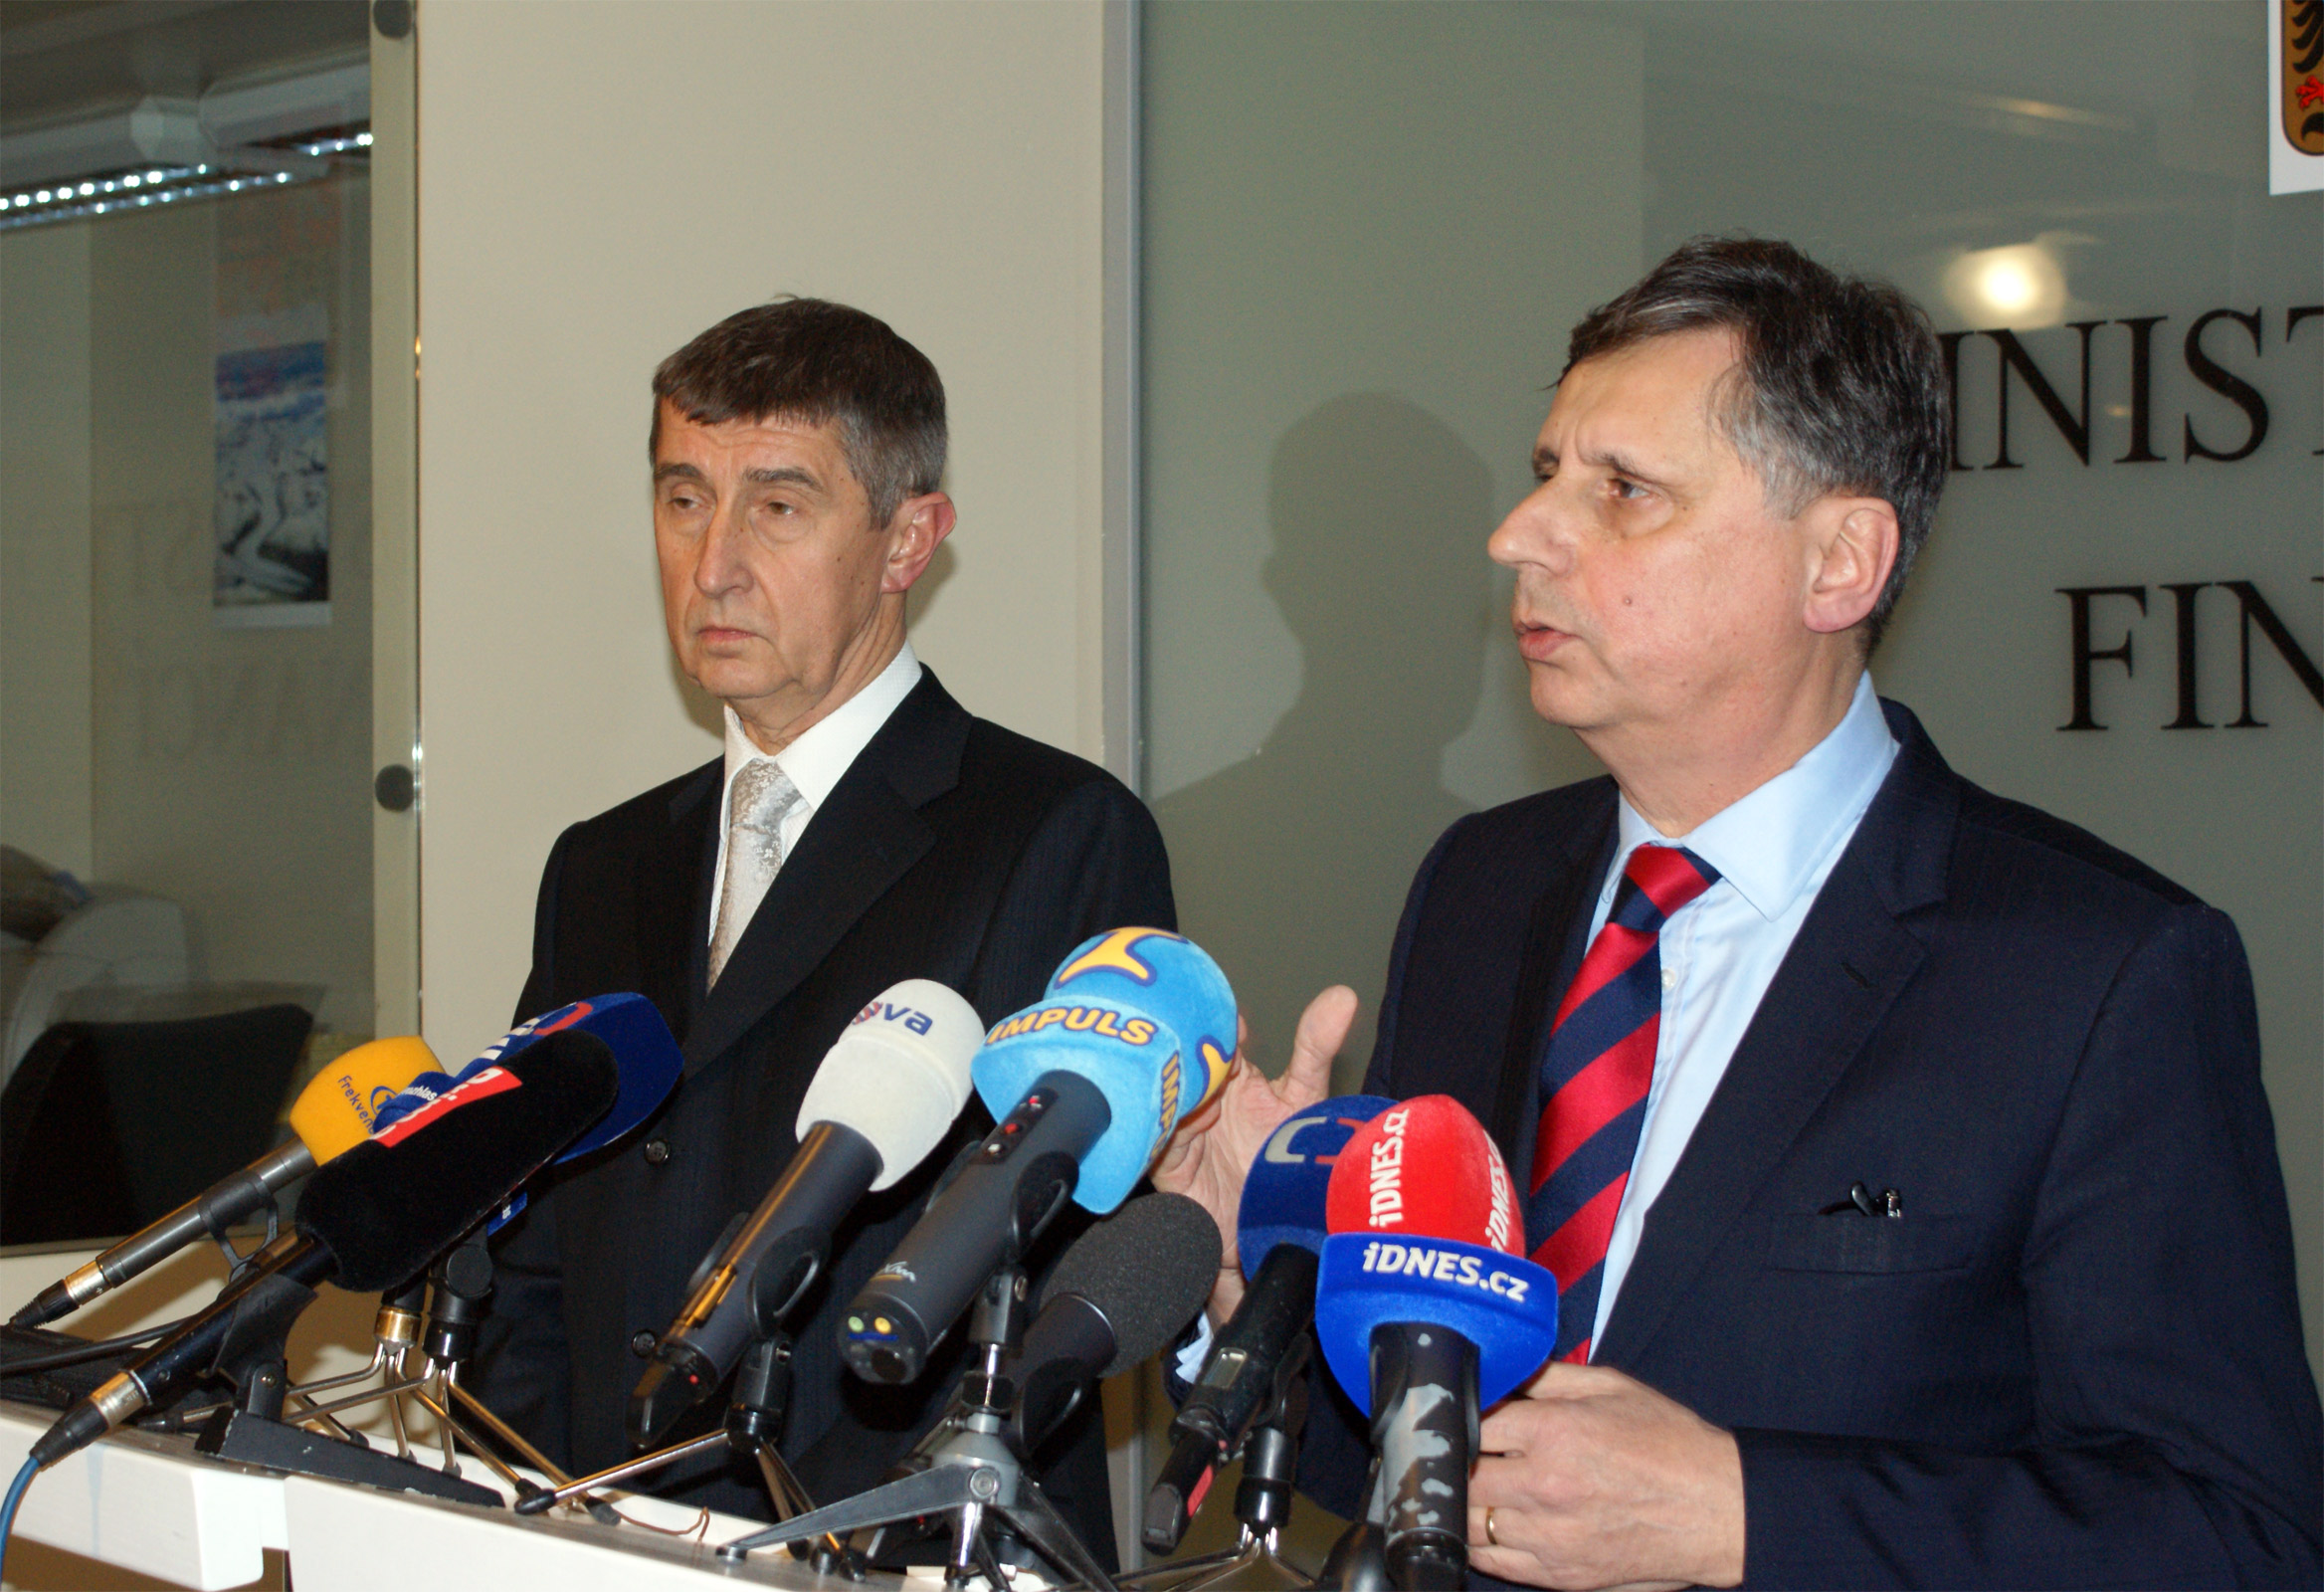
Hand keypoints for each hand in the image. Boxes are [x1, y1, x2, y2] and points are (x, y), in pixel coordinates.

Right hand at [1150, 985, 1354, 1320]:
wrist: (1271, 1225)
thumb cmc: (1286, 1160)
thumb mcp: (1304, 1098)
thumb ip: (1315, 1049)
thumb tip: (1344, 995)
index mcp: (1229, 1071)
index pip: (1214, 1030)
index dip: (1218, 1020)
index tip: (1233, 1024)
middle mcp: (1201, 1091)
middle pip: (1181, 1056)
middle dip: (1188, 1048)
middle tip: (1203, 1044)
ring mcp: (1180, 1123)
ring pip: (1165, 1090)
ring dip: (1176, 1084)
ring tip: (1195, 1081)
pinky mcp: (1166, 1158)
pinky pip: (1155, 1133)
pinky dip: (1167, 1122)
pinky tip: (1183, 1115)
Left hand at [1467, 1363, 1744, 1590]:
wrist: (1718, 1510)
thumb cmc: (1670, 1443)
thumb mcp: (1609, 1387)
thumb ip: (1546, 1377)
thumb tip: (1499, 1367)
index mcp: (1555, 1432)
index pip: (1471, 1422)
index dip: (1458, 1415)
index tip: (1454, 1414)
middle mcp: (1546, 1486)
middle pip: (1461, 1474)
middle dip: (1453, 1459)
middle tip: (1452, 1450)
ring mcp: (1550, 1536)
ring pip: (1468, 1520)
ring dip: (1461, 1501)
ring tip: (1467, 1484)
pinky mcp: (1559, 1574)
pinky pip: (1491, 1561)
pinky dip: (1476, 1541)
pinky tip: (1483, 1522)